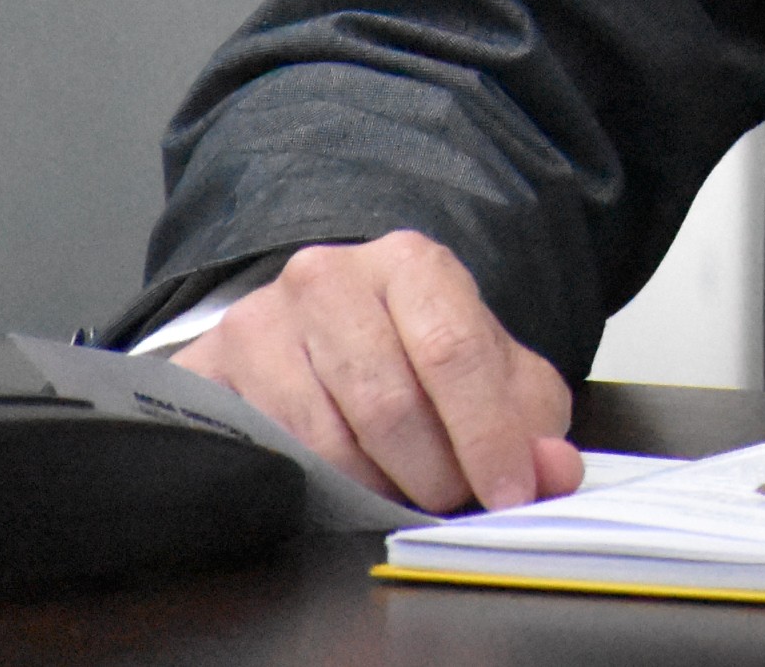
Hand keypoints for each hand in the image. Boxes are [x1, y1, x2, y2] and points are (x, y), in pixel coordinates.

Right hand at [174, 230, 587, 511]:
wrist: (322, 339)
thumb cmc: (418, 357)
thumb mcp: (494, 378)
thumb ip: (532, 422)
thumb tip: (553, 470)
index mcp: (410, 263)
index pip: (453, 351)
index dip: (487, 435)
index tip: (510, 494)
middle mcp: (329, 278)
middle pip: (389, 404)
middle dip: (435, 473)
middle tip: (453, 500)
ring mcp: (261, 320)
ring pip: (327, 439)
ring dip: (378, 486)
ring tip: (403, 487)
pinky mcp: (211, 368)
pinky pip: (271, 451)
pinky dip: (319, 484)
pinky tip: (346, 482)